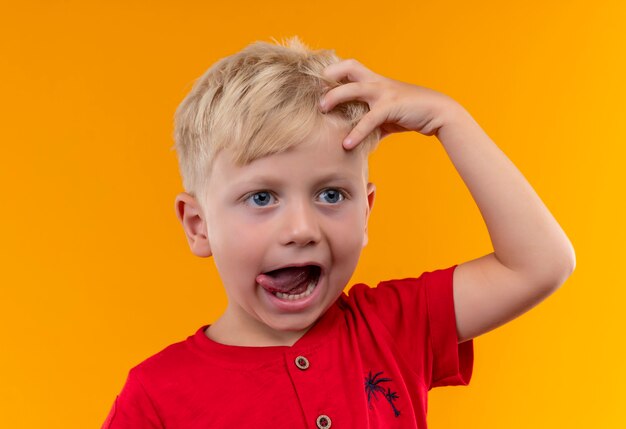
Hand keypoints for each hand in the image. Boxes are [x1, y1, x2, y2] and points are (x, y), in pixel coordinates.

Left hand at [319, 59, 461, 148]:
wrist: (438, 113)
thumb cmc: (411, 114)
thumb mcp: (386, 116)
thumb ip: (369, 123)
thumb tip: (354, 140)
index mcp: (375, 81)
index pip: (350, 67)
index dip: (333, 72)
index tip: (318, 85)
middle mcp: (377, 82)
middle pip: (349, 67)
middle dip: (329, 77)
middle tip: (316, 94)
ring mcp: (384, 92)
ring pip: (354, 88)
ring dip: (335, 96)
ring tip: (322, 110)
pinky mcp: (391, 106)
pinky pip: (369, 119)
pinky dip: (356, 132)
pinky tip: (347, 144)